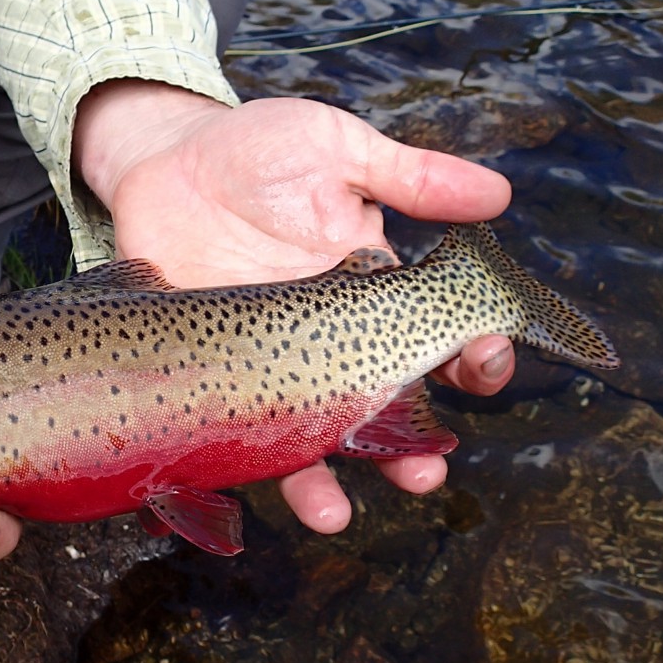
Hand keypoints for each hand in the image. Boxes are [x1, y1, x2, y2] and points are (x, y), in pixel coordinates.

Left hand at [74, 81, 517, 531]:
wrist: (163, 159)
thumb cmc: (258, 150)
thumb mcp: (336, 147)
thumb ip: (409, 175)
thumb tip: (498, 194)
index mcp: (371, 292)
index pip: (439, 337)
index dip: (472, 353)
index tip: (486, 357)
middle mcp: (326, 343)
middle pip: (379, 411)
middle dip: (407, 451)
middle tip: (424, 474)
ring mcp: (265, 367)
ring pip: (303, 440)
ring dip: (322, 484)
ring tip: (333, 516)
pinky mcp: (205, 377)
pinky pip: (222, 434)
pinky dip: (225, 473)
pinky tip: (230, 497)